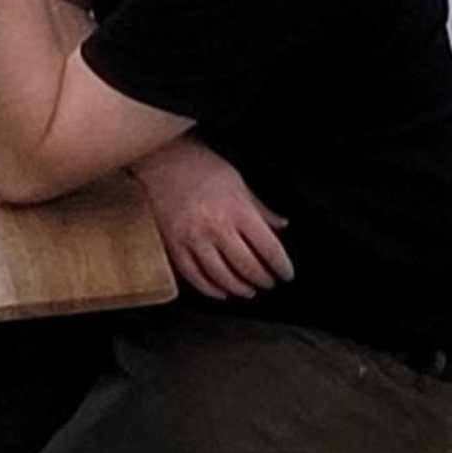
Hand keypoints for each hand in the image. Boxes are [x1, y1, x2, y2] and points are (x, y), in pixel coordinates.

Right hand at [135, 136, 292, 302]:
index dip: (281, 266)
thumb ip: (261, 209)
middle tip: (270, 283)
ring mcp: (194, 240)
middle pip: (247, 266)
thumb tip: (282, 225)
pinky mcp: (175, 247)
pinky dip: (211, 289)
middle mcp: (217, 228)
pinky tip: (221, 292)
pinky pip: (195, 277)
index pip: (268, 248)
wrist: (165, 161)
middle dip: (263, 279)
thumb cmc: (205, 168)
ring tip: (249, 290)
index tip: (286, 274)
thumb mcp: (240, 183)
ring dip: (239, 288)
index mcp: (238, 210)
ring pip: (222, 277)